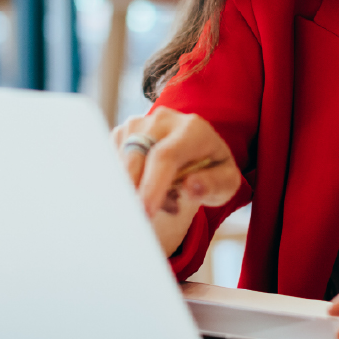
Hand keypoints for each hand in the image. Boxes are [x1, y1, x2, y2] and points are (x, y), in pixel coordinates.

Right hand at [112, 107, 241, 256]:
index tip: (144, 212)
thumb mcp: (226, 181)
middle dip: (134, 191)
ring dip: (132, 187)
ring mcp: (139, 123)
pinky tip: (145, 188)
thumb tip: (191, 186)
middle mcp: (163, 120)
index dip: (152, 186)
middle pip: (135, 155)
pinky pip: (112, 161)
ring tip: (163, 199)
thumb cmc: (213, 169)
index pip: (165, 156)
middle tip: (144, 218)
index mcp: (193, 128)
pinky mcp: (122, 132)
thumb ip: (213, 184)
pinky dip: (124, 181)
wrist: (198, 150)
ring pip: (121, 160)